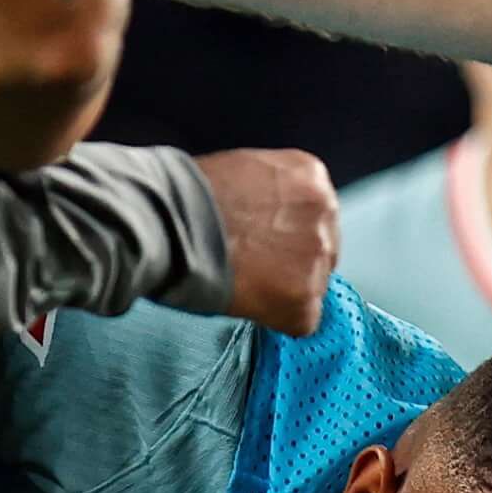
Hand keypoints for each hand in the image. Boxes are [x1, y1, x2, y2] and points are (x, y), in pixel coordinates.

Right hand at [197, 148, 338, 334]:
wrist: (167, 224)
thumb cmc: (188, 197)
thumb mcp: (243, 172)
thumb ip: (271, 196)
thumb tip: (272, 224)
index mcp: (310, 175)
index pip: (316, 215)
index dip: (286, 234)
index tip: (262, 242)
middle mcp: (325, 212)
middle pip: (322, 250)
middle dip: (292, 262)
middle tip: (251, 265)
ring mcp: (317, 258)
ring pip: (312, 286)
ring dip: (283, 289)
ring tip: (241, 280)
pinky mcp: (303, 300)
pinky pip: (300, 320)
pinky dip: (275, 318)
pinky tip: (245, 299)